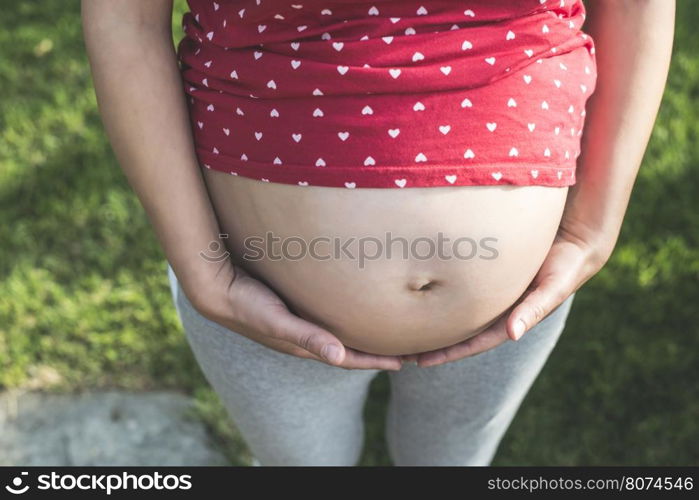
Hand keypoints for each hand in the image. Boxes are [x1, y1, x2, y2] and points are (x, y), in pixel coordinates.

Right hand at [186, 260, 403, 370]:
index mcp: (305, 345)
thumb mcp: (277, 320)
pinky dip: (346, 314)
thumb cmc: (246, 305)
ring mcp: (300, 320)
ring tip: (384, 327)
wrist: (217, 288)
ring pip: (339, 330)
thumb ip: (306, 336)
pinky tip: (352, 302)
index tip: (403, 363)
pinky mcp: (296, 304)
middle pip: (348, 347)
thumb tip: (339, 356)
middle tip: (403, 347)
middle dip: (375, 350)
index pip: (348, 358)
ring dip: (361, 332)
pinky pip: (328, 313)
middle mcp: (306, 335)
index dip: (375, 362)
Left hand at [408, 220, 613, 367]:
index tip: (422, 362)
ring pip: (456, 309)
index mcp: (509, 318)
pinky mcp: (486, 270)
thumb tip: (512, 335)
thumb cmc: (564, 267)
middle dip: (433, 341)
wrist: (574, 240)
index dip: (449, 353)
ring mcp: (491, 290)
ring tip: (405, 325)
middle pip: (459, 329)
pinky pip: (459, 284)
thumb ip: (534, 309)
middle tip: (402, 350)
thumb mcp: (551, 289)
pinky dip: (442, 291)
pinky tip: (422, 288)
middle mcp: (496, 307)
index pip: (473, 342)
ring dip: (434, 318)